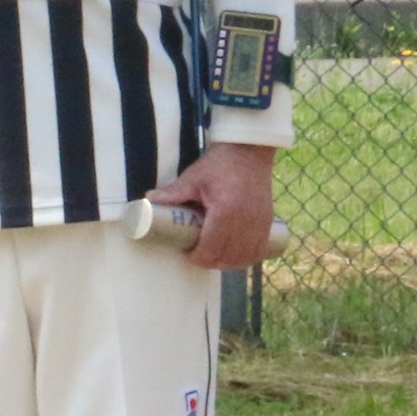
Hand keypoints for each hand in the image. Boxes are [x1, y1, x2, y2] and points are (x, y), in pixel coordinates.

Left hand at [148, 141, 276, 268]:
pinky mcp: (268, 223)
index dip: (197, 257)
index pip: (210, 249)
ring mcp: (260, 224)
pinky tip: (234, 256)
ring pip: (243, 259)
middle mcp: (245, 222)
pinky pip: (259, 252)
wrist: (249, 152)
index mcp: (225, 212)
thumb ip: (173, 192)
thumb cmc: (220, 164)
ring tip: (214, 255)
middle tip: (197, 254)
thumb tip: (148, 200)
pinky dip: (246, 259)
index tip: (187, 252)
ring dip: (227, 263)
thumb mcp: (194, 178)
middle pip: (226, 258)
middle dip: (209, 262)